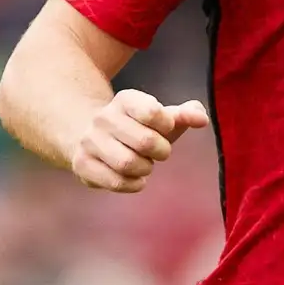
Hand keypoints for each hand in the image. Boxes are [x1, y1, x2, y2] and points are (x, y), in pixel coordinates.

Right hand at [69, 88, 210, 192]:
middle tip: (159, 152)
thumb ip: (186, 114)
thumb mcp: (162, 118)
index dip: (167, 126)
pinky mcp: (82, 164)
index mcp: (125, 100)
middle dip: (161, 151)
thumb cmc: (138, 127)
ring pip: (128, 163)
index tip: (166, 128)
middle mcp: (103, 117)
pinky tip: (136, 179)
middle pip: (145, 142)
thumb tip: (202, 120)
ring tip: (145, 164)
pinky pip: (115, 181)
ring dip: (146, 169)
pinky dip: (133, 184)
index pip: (153, 112)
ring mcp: (89, 140)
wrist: (91, 136)